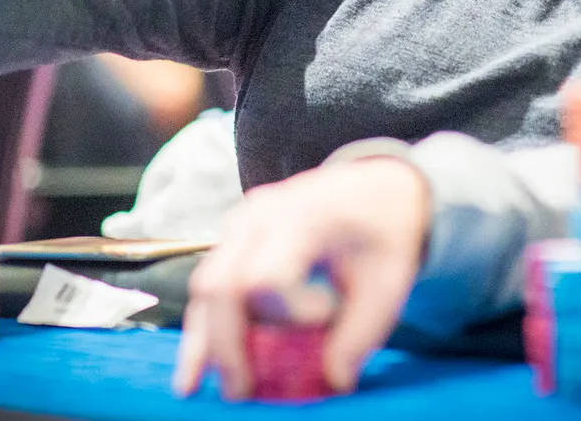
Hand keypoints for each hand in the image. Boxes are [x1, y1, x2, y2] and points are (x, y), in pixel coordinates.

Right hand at [172, 157, 430, 400]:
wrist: (376, 187)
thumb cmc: (383, 234)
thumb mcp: (387, 283)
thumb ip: (359, 334)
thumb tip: (332, 382)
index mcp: (303, 218)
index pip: (267, 276)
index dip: (285, 314)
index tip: (325, 319)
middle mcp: (260, 217)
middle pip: (221, 284)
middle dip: (226, 344)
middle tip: (244, 392)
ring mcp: (241, 225)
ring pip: (206, 286)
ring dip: (202, 341)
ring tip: (193, 388)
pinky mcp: (234, 241)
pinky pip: (211, 285)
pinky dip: (203, 328)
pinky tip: (193, 371)